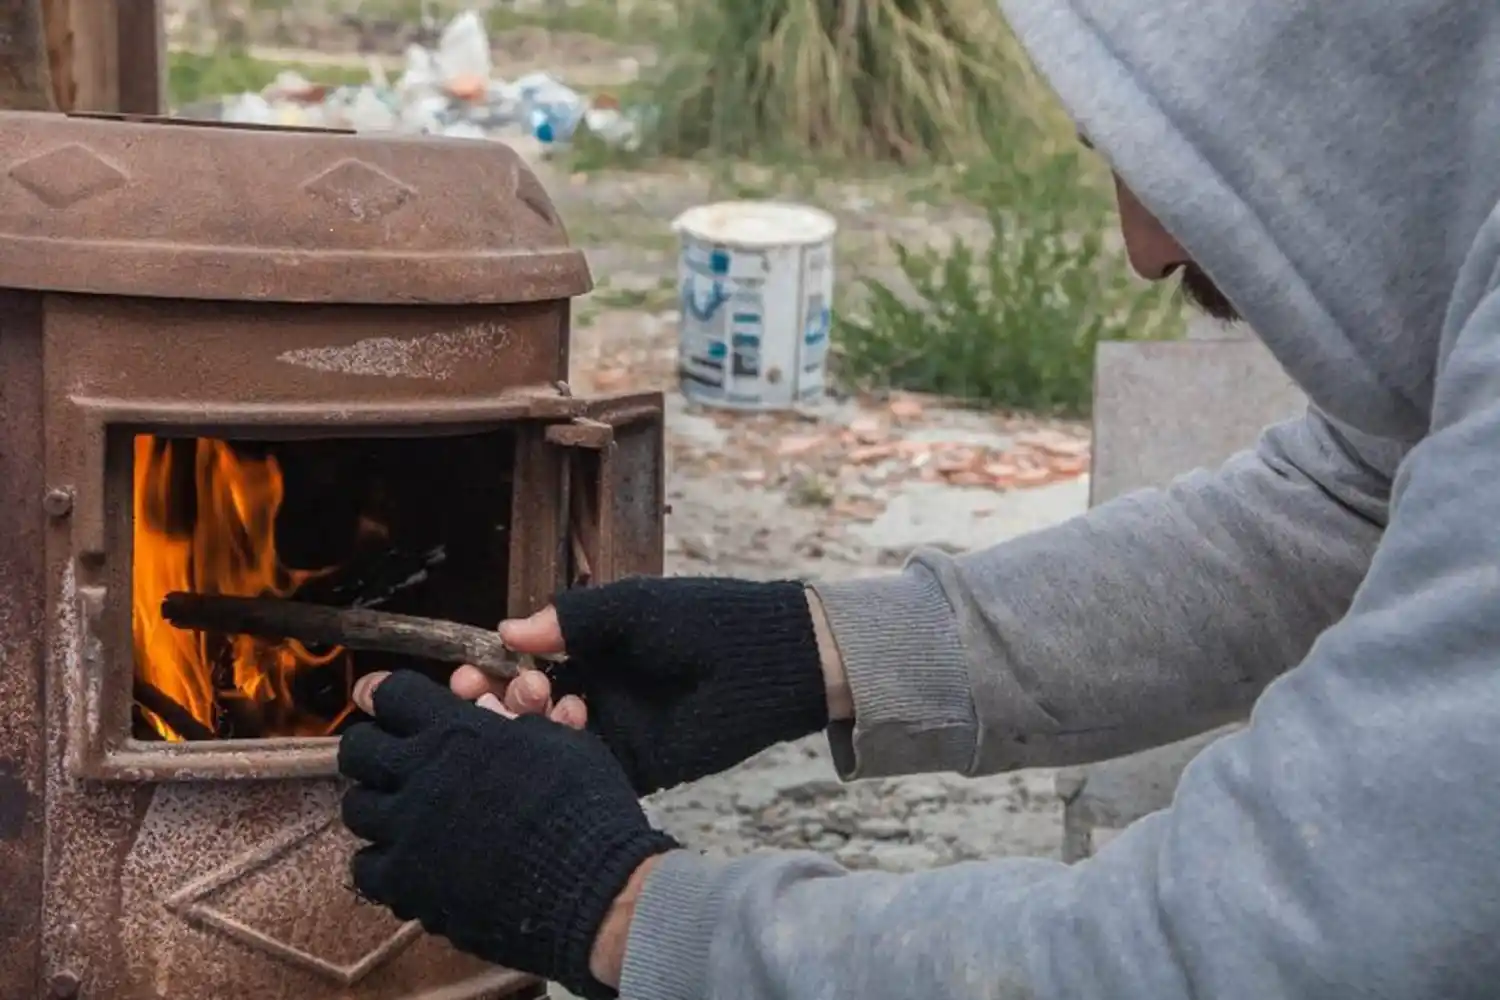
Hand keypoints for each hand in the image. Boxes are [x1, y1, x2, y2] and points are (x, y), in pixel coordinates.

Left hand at [338, 670, 677, 998]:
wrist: (590, 885)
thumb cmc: (585, 805)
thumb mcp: (559, 742)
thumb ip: (512, 725)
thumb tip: (487, 711)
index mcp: (458, 732)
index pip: (395, 695)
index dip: (389, 693)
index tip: (385, 698)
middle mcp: (420, 774)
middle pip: (360, 748)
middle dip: (374, 748)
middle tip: (393, 759)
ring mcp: (406, 830)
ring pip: (357, 806)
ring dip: (377, 803)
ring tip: (401, 813)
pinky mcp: (405, 882)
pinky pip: (366, 867)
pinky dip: (382, 860)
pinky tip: (407, 860)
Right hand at [453, 577, 831, 793]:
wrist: (765, 661)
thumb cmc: (703, 620)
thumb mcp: (632, 608)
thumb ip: (573, 619)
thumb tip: (506, 631)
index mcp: (589, 650)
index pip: (524, 664)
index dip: (492, 669)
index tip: (467, 670)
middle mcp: (592, 691)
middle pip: (525, 705)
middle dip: (498, 700)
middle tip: (484, 692)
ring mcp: (611, 730)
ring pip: (548, 738)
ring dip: (526, 725)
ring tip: (530, 702)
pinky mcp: (632, 765)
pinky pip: (585, 765)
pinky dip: (563, 754)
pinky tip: (559, 732)